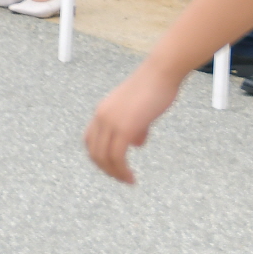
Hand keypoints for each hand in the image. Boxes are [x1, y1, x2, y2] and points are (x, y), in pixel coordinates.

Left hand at [84, 64, 182, 184]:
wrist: (161, 73)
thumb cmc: (155, 88)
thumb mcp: (140, 110)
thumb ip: (135, 127)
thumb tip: (136, 144)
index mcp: (102, 111)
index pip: (90, 140)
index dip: (99, 157)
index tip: (113, 167)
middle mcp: (101, 116)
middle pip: (94, 152)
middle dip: (106, 169)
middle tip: (122, 178)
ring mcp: (111, 122)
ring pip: (104, 157)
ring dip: (115, 173)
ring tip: (128, 180)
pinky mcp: (124, 127)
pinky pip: (117, 156)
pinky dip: (122, 170)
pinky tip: (131, 177)